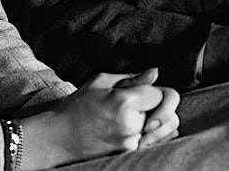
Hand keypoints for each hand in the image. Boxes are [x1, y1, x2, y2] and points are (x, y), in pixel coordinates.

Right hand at [20, 69, 177, 168]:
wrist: (58, 138)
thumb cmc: (77, 106)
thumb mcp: (100, 82)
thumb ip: (132, 78)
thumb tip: (155, 73)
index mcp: (124, 103)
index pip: (162, 94)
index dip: (153, 89)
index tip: (141, 90)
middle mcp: (131, 126)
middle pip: (170, 114)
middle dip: (160, 107)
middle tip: (141, 105)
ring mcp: (131, 145)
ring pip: (167, 132)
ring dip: (159, 122)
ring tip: (137, 117)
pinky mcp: (129, 156)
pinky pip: (156, 144)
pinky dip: (153, 135)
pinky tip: (136, 129)